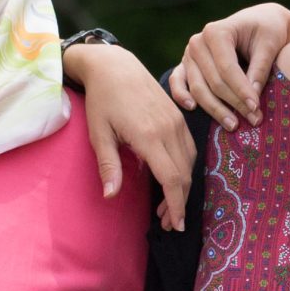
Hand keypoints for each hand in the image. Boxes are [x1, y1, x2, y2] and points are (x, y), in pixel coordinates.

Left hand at [71, 42, 195, 229]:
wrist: (115, 66)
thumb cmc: (102, 100)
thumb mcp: (99, 134)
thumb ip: (109, 166)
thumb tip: (110, 196)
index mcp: (149, 136)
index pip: (171, 179)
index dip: (175, 205)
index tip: (175, 224)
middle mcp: (168, 129)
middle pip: (184, 175)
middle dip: (179, 202)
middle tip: (168, 222)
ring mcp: (177, 121)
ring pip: (190, 163)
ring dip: (183, 187)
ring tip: (170, 205)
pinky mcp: (179, 116)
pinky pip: (189, 148)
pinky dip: (185, 168)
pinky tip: (174, 179)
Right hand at [166, 4, 289, 128]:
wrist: (257, 22)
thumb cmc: (265, 30)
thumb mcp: (269, 44)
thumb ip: (260, 69)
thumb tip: (251, 99)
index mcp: (216, 32)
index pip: (227, 68)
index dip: (241, 90)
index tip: (256, 108)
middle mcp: (198, 42)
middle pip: (213, 81)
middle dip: (234, 103)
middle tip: (254, 120)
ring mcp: (189, 54)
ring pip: (198, 88)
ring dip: (215, 109)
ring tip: (234, 125)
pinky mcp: (185, 66)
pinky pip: (177, 82)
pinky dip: (181, 96)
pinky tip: (193, 108)